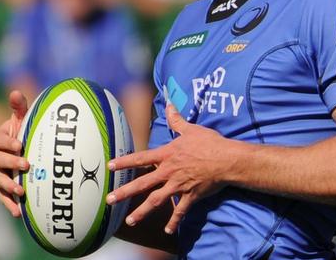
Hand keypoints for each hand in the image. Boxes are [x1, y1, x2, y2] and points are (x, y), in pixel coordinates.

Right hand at [0, 91, 30, 216]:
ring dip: (8, 186)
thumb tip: (15, 92)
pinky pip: (0, 196)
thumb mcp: (23, 119)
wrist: (23, 149)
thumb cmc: (23, 131)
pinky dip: (8, 203)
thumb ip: (19, 107)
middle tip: (27, 166)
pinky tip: (18, 212)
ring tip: (22, 191)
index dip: (8, 142)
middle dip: (10, 163)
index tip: (21, 144)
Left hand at [107, 104, 230, 233]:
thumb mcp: (191, 129)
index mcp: (167, 155)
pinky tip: (168, 231)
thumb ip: (177, 120)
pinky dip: (174, 222)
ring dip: (142, 212)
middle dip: (124, 192)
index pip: (141, 158)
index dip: (124, 162)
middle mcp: (168, 171)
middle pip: (142, 183)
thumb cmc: (208, 143)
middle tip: (109, 200)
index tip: (110, 166)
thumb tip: (169, 104)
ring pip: (156, 201)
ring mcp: (178, 186)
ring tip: (130, 221)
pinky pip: (180, 211)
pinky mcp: (190, 196)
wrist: (225, 159)